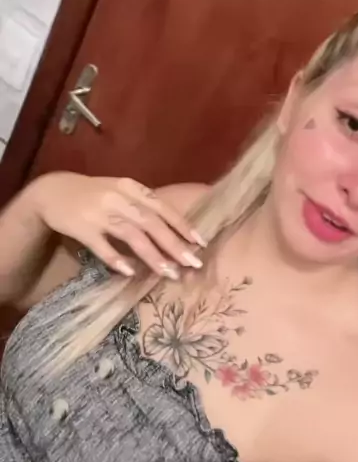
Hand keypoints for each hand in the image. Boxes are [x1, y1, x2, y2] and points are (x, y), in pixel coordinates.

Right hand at [28, 172, 205, 278]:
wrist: (53, 191)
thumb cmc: (94, 194)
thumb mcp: (120, 191)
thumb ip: (143, 206)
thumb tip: (175, 231)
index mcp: (131, 188)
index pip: (162, 207)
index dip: (182, 225)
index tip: (200, 243)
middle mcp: (119, 198)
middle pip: (152, 223)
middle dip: (174, 245)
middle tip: (192, 263)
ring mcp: (100, 213)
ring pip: (132, 236)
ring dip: (153, 256)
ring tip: (169, 273)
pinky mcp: (82, 228)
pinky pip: (102, 247)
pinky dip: (117, 260)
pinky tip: (130, 272)